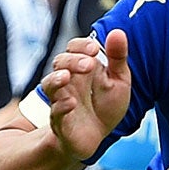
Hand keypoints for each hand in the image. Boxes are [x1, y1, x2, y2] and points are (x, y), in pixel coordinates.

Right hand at [41, 29, 130, 161]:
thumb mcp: (118, 81)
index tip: (95, 49)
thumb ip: (118, 58)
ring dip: (56, 78)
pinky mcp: (61, 122)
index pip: (74, 47)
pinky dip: (61, 107)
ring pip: (50, 84)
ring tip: (66, 77)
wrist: (96, 137)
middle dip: (73, 60)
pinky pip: (55, 112)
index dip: (81, 45)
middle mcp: (68, 81)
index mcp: (82, 67)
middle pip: (60, 62)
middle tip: (89, 65)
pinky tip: (71, 103)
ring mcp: (61, 99)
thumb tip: (118, 32)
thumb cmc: (105, 106)